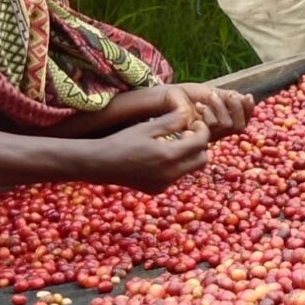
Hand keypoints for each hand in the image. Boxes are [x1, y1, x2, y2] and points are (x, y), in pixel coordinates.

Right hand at [82, 103, 212, 191]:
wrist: (101, 164)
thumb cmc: (122, 141)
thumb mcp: (147, 127)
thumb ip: (171, 122)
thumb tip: (190, 114)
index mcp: (169, 156)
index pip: (200, 143)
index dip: (203, 130)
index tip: (195, 123)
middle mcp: (170, 174)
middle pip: (202, 160)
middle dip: (200, 145)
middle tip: (187, 133)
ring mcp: (164, 184)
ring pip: (190, 169)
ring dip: (188, 155)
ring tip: (173, 142)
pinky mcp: (158, 189)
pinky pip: (176, 176)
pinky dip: (175, 165)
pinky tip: (161, 155)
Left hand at [180, 83, 253, 139]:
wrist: (168, 97)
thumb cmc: (188, 95)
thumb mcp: (211, 94)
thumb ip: (229, 99)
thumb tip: (248, 98)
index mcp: (224, 122)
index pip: (244, 121)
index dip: (249, 110)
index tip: (248, 95)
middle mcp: (217, 132)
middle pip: (240, 127)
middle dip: (237, 108)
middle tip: (228, 94)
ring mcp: (207, 135)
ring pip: (227, 126)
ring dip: (222, 108)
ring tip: (210, 97)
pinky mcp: (197, 135)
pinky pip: (212, 127)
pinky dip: (209, 113)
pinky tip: (199, 105)